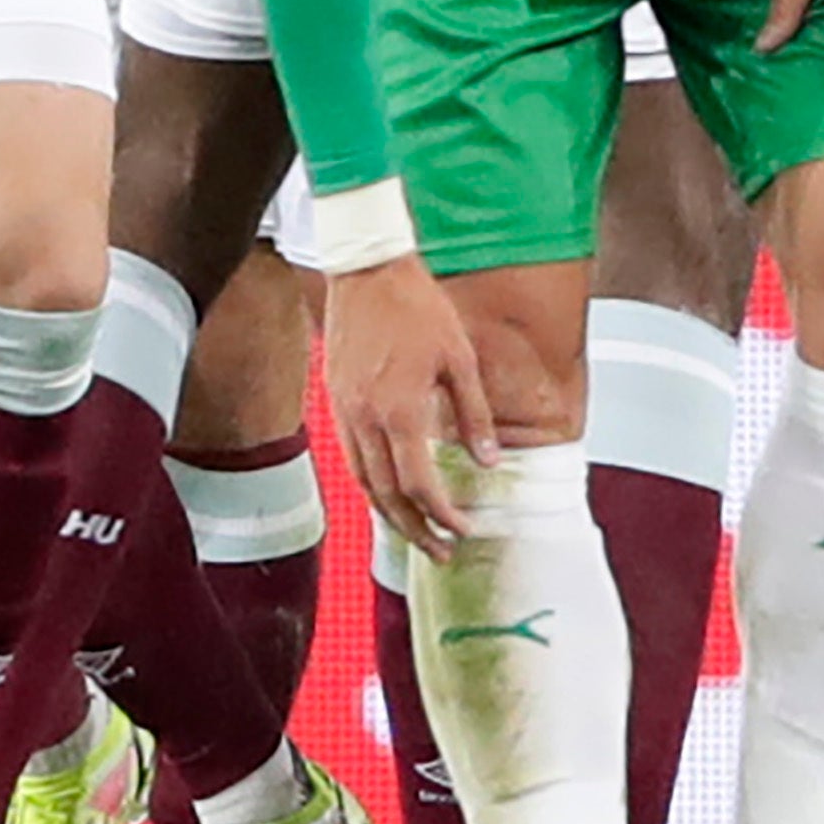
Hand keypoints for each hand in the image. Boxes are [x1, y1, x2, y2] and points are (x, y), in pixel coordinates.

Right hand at [322, 252, 496, 557]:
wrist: (367, 270)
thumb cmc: (418, 307)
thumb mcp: (460, 358)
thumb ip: (474, 416)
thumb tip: (488, 463)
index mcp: (400, 410)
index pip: (419, 484)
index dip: (442, 515)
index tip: (463, 530)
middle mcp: (366, 419)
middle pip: (386, 496)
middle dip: (415, 531)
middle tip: (441, 553)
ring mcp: (345, 411)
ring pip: (363, 482)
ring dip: (389, 515)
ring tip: (416, 534)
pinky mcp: (335, 400)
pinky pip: (351, 457)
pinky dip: (370, 484)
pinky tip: (388, 492)